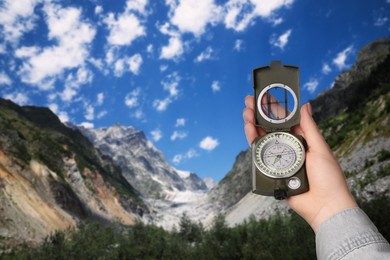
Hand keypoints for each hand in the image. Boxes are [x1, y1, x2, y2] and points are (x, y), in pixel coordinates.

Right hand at [243, 96, 357, 230]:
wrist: (324, 205)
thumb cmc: (328, 177)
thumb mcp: (320, 148)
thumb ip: (309, 128)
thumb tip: (305, 105)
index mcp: (301, 140)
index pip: (284, 120)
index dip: (274, 108)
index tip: (264, 96)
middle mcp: (288, 147)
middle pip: (269, 128)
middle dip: (259, 114)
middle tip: (249, 102)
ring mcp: (278, 159)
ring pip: (262, 139)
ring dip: (252, 125)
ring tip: (246, 113)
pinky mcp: (270, 171)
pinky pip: (259, 156)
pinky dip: (253, 142)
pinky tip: (249, 131)